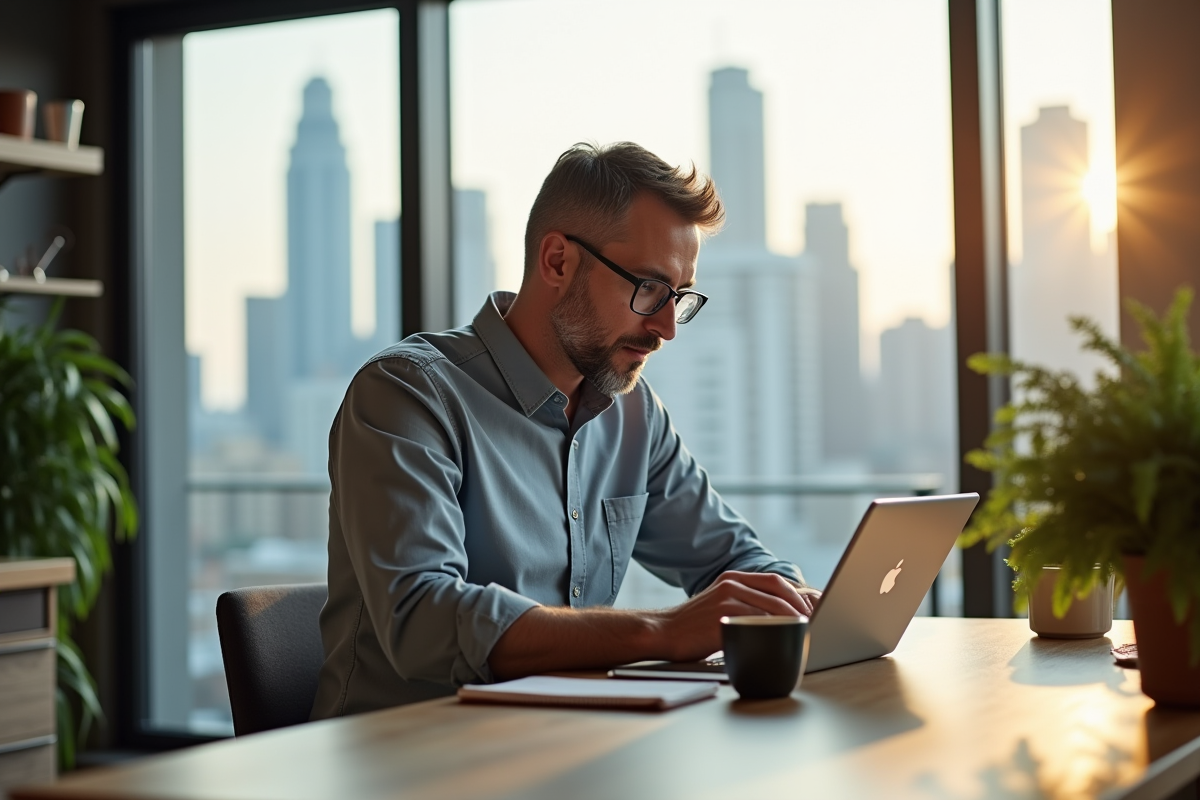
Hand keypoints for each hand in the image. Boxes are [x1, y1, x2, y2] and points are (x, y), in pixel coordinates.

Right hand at [654, 571, 820, 661]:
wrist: (662, 632)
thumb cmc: (692, 626)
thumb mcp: (719, 604)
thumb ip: (744, 604)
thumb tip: (777, 618)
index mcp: (732, 579)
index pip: (775, 581)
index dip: (797, 595)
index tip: (810, 610)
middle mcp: (732, 584)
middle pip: (779, 591)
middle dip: (801, 607)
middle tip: (813, 623)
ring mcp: (727, 600)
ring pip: (772, 607)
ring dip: (793, 621)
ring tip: (804, 633)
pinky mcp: (723, 618)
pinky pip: (758, 624)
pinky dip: (776, 632)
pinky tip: (784, 641)